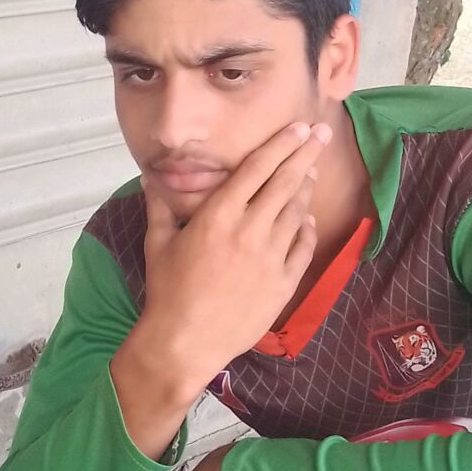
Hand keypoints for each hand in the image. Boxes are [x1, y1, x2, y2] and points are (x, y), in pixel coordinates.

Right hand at [140, 120, 331, 389]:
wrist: (185, 343)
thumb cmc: (167, 292)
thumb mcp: (157, 244)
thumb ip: (159, 206)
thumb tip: (149, 176)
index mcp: (218, 216)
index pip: (256, 169)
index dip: (281, 145)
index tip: (299, 127)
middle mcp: (249, 230)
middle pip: (285, 183)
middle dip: (306, 154)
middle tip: (322, 134)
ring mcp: (270, 258)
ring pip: (296, 213)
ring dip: (306, 189)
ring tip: (312, 173)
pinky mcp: (283, 283)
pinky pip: (303, 248)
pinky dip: (307, 229)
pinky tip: (307, 219)